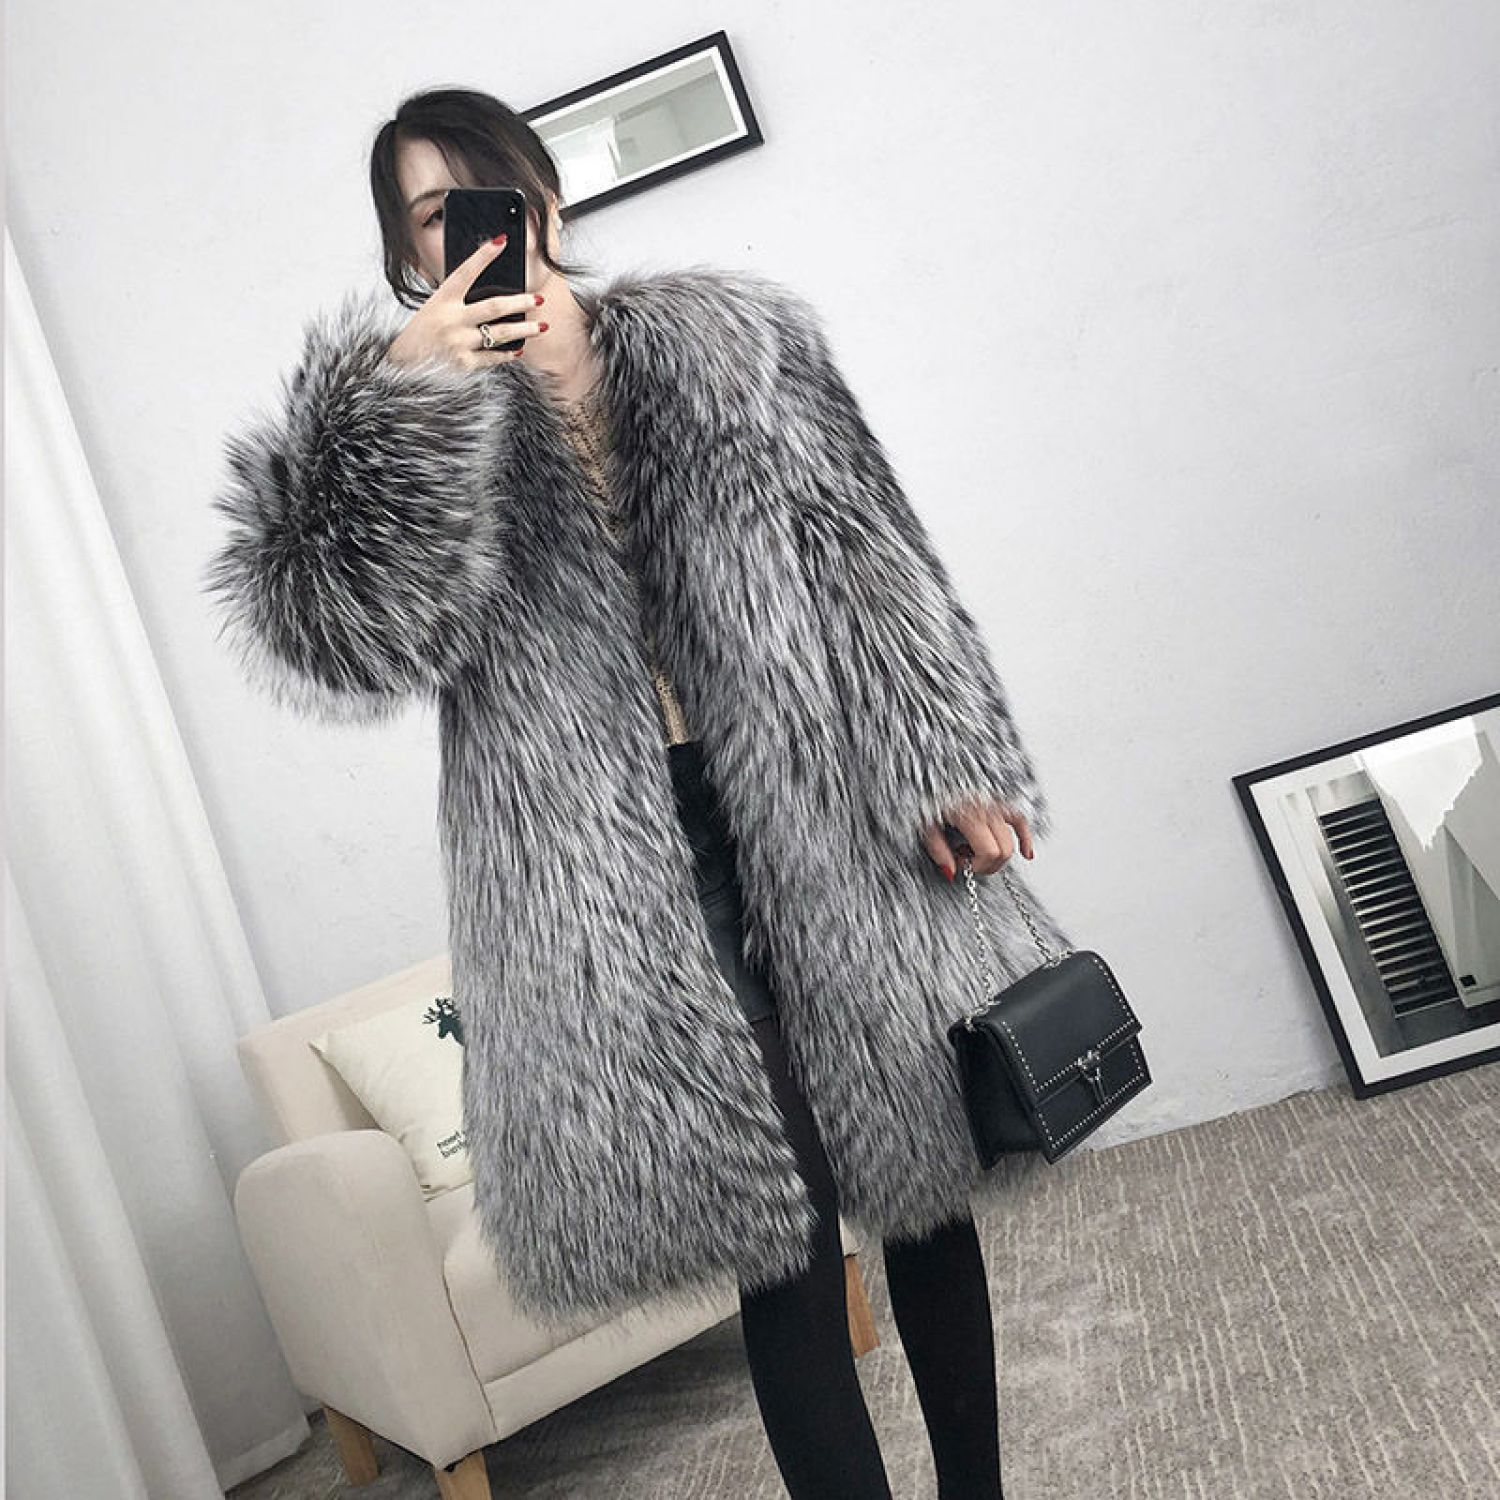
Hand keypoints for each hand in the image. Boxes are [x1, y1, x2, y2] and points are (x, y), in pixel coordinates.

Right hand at [385, 233, 549, 371]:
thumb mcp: (434, 309)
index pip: (466, 272)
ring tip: (541, 327)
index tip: (501, 241)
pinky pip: (492, 357)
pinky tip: (519, 350)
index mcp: (442, 299)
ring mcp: (458, 342)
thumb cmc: (422, 334)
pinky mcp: (463, 364)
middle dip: (520, 302)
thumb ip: (458, 302)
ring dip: (524, 330)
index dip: (484, 255)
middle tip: (538, 298)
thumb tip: (494, 298)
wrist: (403, 364)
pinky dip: (507, 354)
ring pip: (500, 333)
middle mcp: (451, 319)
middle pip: (494, 306)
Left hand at [921, 799, 1034, 881]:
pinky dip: (1025, 838)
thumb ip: (938, 850)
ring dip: (998, 854)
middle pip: (1003, 849)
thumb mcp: (925, 823)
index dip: (977, 866)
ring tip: (979, 852)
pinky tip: (1027, 853)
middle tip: (968, 860)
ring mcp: (996, 803)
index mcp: (970, 815)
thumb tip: (950, 872)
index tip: (962, 864)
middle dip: (987, 864)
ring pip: (1012, 839)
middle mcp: (987, 808)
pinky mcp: (1000, 799)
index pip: (989, 852)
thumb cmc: (928, 793)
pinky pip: (1021, 820)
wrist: (932, 772)